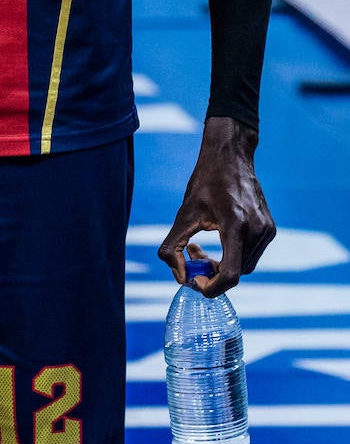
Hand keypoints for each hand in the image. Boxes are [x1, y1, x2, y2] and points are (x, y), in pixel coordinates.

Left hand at [158, 117, 274, 296]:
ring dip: (223, 264)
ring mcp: (267, 230)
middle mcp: (257, 230)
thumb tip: (179, 276)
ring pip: (245, 266)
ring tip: (200, 246)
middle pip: (236, 273)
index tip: (195, 283)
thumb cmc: (204, 182)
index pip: (230, 274)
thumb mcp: (184, 213)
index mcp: (236, 226)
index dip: (212, 287)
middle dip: (212, 273)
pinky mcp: (270, 229)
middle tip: (192, 255)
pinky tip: (217, 236)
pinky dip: (234, 255)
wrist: (230, 157)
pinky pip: (252, 254)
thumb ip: (173, 246)